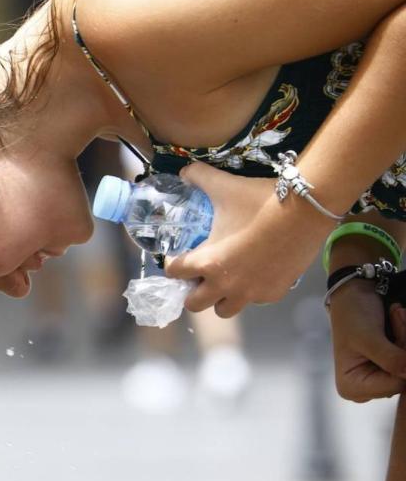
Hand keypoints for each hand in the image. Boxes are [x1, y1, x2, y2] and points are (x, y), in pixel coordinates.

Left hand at [165, 161, 335, 316]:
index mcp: (207, 262)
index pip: (174, 273)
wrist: (307, 210)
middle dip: (192, 290)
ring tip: (225, 279)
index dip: (172, 263)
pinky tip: (254, 273)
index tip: (178, 256)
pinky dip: (250, 292)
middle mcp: (225, 285)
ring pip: (225, 309)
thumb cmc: (259, 201)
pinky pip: (254, 301)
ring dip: (220, 298)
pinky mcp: (274, 293)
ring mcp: (251, 293)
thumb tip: (184, 170)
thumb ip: (199, 177)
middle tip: (199, 274)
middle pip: (194, 304)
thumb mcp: (224, 186)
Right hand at [329, 282, 405, 401]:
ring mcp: (378, 381)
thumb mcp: (368, 337)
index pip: (395, 385)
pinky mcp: (388, 370)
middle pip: (403, 377)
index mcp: (351, 387)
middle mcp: (364, 390)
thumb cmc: (352, 314)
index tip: (398, 330)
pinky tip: (398, 321)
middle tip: (399, 316)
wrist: (353, 295)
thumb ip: (391, 359)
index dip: (404, 359)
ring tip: (397, 314)